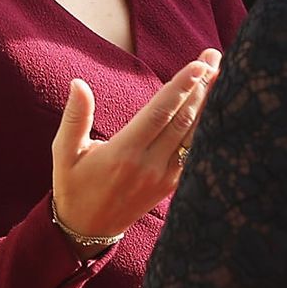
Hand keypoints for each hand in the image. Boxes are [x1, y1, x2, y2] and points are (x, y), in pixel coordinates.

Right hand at [51, 48, 220, 245]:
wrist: (88, 229)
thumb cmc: (73, 185)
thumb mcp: (64, 152)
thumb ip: (75, 117)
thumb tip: (78, 84)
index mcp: (123, 153)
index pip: (159, 113)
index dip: (181, 87)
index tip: (199, 65)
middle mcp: (149, 165)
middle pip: (183, 119)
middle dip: (202, 86)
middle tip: (215, 57)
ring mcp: (164, 177)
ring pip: (194, 135)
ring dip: (209, 104)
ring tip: (222, 76)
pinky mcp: (172, 185)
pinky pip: (195, 153)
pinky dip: (207, 130)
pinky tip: (217, 110)